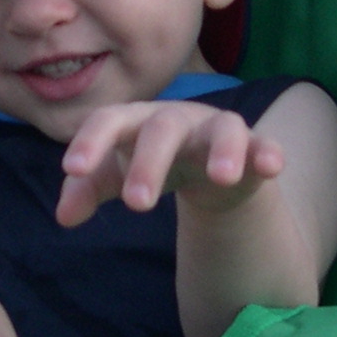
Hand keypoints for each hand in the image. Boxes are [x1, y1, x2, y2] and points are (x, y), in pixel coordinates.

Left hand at [55, 100, 285, 228]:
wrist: (208, 166)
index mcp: (137, 121)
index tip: (71, 168)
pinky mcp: (253, 147)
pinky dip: (268, 152)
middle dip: (150, 163)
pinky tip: (273, 166)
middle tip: (136, 205)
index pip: (110, 119)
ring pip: (222, 129)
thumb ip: (89, 190)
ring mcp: (217, 130)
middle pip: (163, 128)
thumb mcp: (117, 176)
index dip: (91, 141)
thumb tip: (64, 217)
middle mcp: (178, 119)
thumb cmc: (152, 163)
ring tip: (221, 175)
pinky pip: (264, 145)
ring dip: (224, 150)